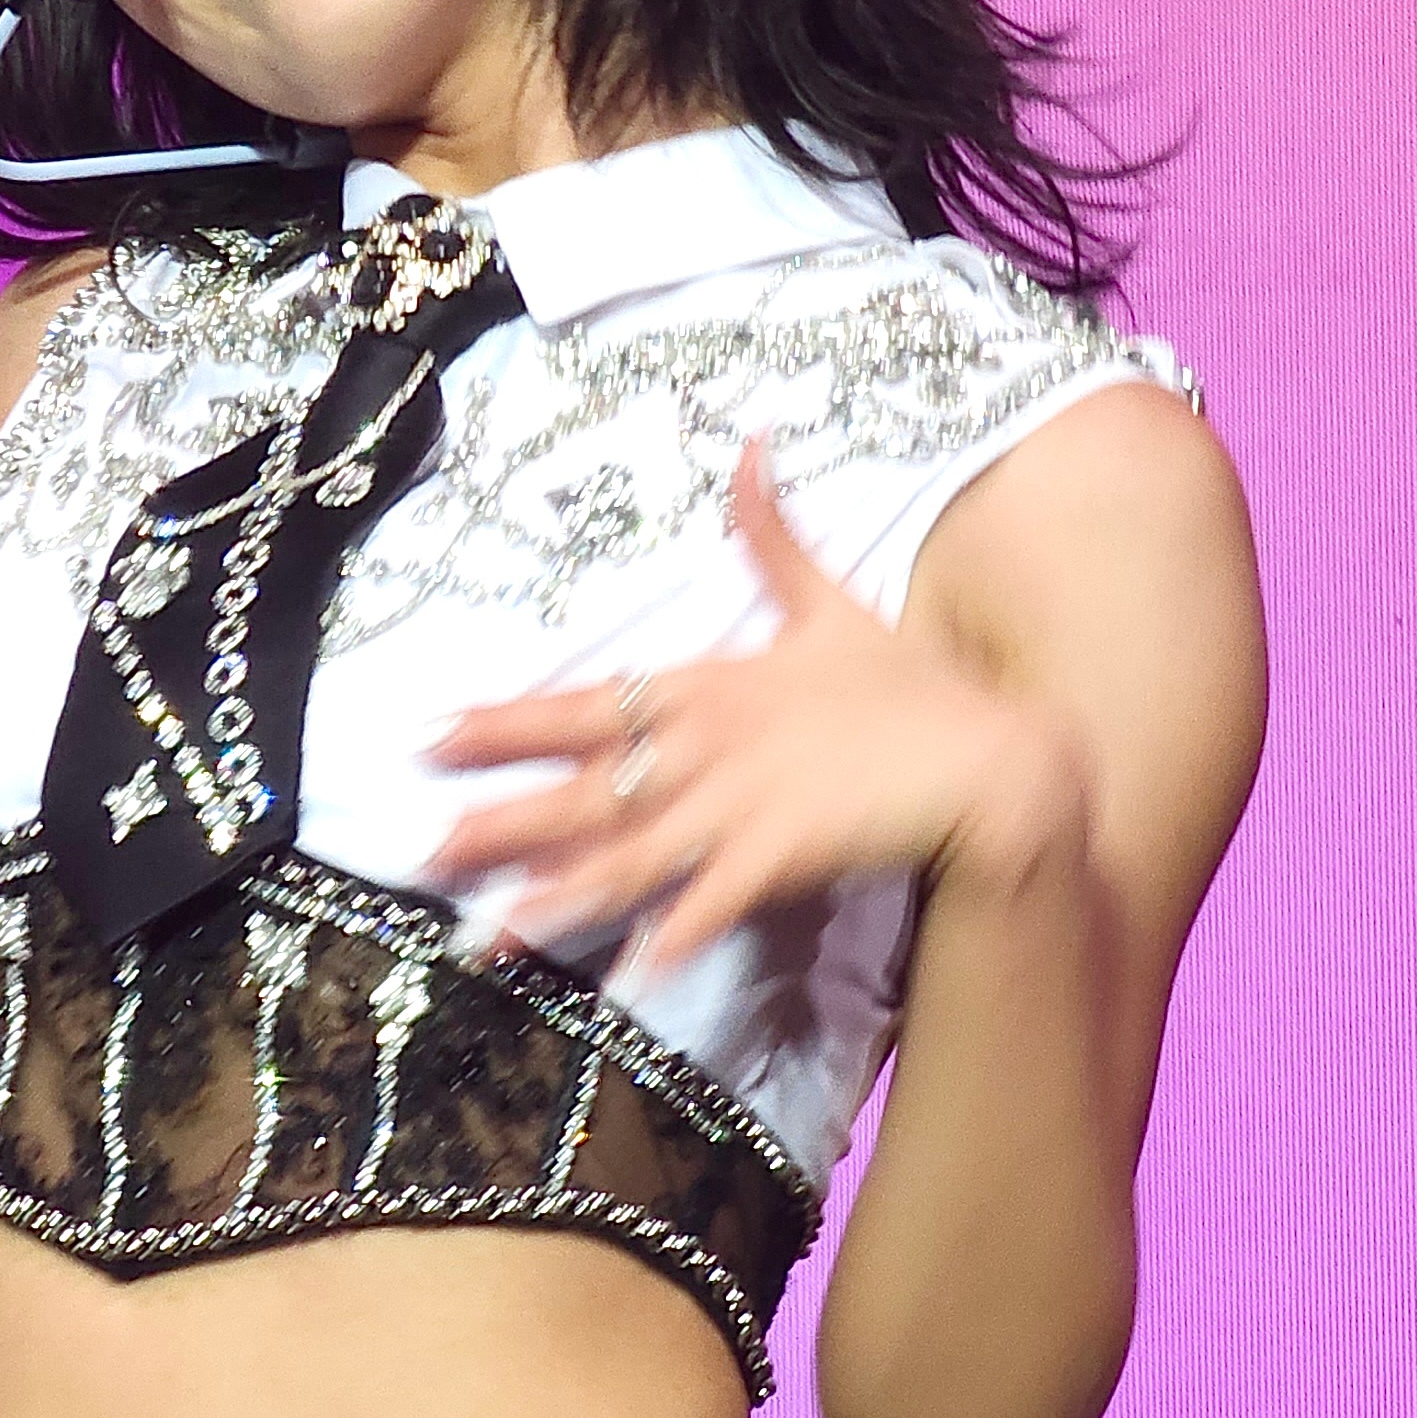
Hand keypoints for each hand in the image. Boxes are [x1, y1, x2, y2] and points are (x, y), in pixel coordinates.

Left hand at [424, 439, 1085, 968]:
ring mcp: (746, 802)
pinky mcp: (790, 853)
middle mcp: (709, 746)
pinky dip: (676, 933)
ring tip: (490, 936)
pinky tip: (628, 974)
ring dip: (560, 896)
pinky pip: (718, 900)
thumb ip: (772, 534)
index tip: (431, 738)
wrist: (993, 752)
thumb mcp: (828, 602)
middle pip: (585, 789)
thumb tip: (749, 443)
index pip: (584, 708)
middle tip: (422, 853)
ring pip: (632, 854)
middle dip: (502, 822)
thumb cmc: (907, 686)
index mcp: (707, 688)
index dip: (505, 725)